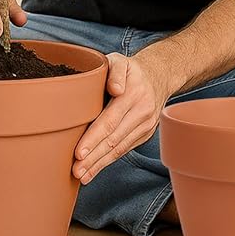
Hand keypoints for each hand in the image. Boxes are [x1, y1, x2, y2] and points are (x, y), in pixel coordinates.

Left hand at [72, 51, 171, 184]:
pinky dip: (108, 160)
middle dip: (94, 157)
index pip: (111, 119)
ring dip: (100, 164)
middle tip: (76, 170)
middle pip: (114, 139)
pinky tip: (94, 169)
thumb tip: (115, 89)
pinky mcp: (145, 134)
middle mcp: (142, 111)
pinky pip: (125, 149)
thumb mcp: (120, 60)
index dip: (94, 137)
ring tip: (82, 175)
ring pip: (120, 148)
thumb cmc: (130, 69)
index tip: (79, 152)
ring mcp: (146, 125)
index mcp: (134, 93)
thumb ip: (115, 70)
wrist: (158, 76)